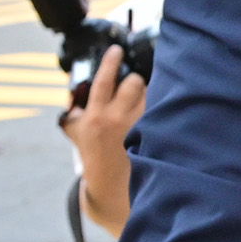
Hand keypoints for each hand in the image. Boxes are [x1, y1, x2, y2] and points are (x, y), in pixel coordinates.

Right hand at [59, 45, 147, 232]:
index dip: (110, 62)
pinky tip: (168, 112)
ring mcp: (138, 129)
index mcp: (94, 117)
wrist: (111, 192)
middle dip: (137, 80)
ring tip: (150, 102)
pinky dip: (165, 109)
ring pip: (152, 95)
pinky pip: (163, 113)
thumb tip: (71, 98)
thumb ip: (74, 115)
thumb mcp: (78, 136)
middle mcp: (116, 121)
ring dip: (153, 93)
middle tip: (137, 85)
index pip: (103, 82)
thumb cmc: (95, 161)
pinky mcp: (154, 138)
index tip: (117, 49)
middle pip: (134, 83)